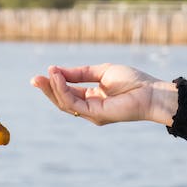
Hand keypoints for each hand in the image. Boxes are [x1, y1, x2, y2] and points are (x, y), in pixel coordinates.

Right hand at [30, 63, 177, 125]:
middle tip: (34, 78)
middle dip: (48, 89)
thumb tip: (57, 71)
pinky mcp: (96, 115)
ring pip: (65, 103)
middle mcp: (91, 108)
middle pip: (63, 100)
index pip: (69, 91)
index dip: (55, 82)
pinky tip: (57, 78)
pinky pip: (74, 103)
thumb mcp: (102, 71)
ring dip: (52, 89)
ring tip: (43, 76)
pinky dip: (63, 90)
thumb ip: (80, 73)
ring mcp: (92, 114)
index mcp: (93, 97)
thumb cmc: (133, 81)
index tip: (44, 71)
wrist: (152, 92)